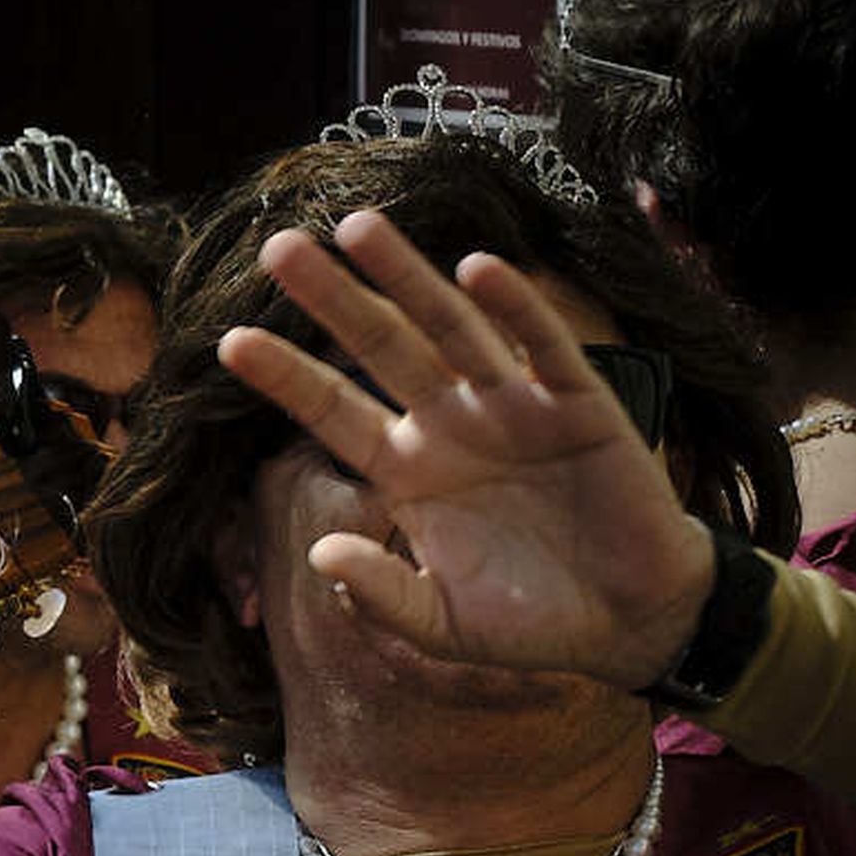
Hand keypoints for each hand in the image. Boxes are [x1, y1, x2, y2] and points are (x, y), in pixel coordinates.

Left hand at [219, 210, 715, 691]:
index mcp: (409, 474)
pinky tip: (476, 270)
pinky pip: (541, 349)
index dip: (287, 376)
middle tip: (278, 247)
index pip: (334, 413)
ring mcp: (513, 408)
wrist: (626, 624)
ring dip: (407, 278)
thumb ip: (382, 596)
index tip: (229, 342)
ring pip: (451, 328)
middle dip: (333, 299)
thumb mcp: (441, 626)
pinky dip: (514, 309)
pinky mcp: (578, 405)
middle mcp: (451, 427)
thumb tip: (320, 556)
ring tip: (357, 229)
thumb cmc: (527, 626)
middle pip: (381, 348)